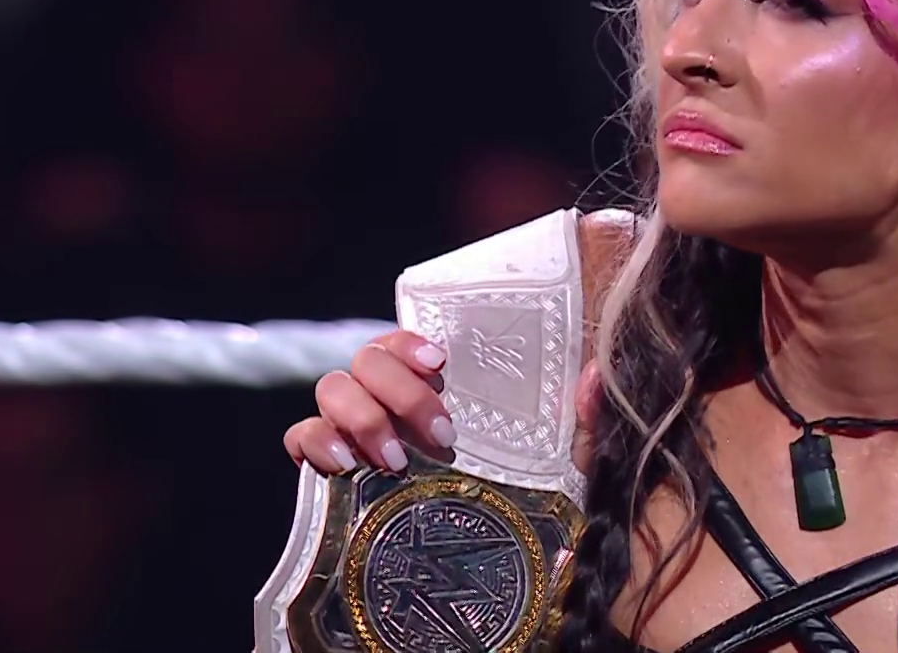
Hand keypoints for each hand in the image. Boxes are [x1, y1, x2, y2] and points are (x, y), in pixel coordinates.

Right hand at [283, 330, 602, 475]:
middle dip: (399, 391)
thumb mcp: (555, 451)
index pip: (405, 336)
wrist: (467, 560)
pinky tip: (340, 465)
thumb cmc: (512, 484)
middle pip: (366, 359)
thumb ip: (578, 413)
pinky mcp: (324, 459)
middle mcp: (386, 392)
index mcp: (430, 378)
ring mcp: (352, 424)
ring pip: (332, 388)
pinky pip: (300, 434)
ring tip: (395, 460)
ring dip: (362, 417)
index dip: (411, 339)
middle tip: (439, 433)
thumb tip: (596, 377)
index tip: (439, 360)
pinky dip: (314, 441)